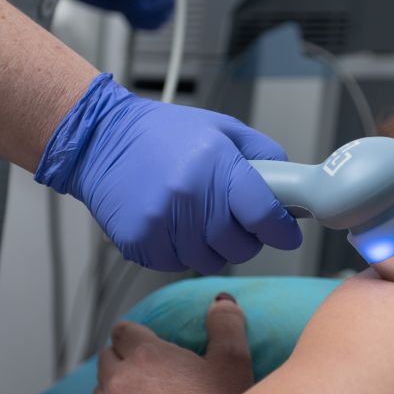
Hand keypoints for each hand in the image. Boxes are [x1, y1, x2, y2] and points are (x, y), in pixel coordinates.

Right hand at [35, 73, 301, 271]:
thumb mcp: (222, 129)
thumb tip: (293, 185)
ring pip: (210, 260)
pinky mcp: (139, 241)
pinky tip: (173, 225)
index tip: (286, 233)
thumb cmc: (162, 133)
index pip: (264, 214)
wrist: (100, 139)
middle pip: (240, 246)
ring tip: (200, 219)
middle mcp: (189, 195)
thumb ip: (262, 156)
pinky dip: (182, 251)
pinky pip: (177, 263)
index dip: (281, 230)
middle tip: (238, 222)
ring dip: (214, 248)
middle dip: (247, 239)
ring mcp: (161, 221)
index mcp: (215, 163)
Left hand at [94, 295, 252, 393]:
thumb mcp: (233, 362)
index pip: (123, 330)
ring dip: (116, 390)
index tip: (146, 341)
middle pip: (106, 358)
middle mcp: (119, 382)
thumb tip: (221, 301)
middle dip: (121, 359)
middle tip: (146, 369)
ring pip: (100, 391)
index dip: (134, 334)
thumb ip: (226, 324)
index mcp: (145, 354)